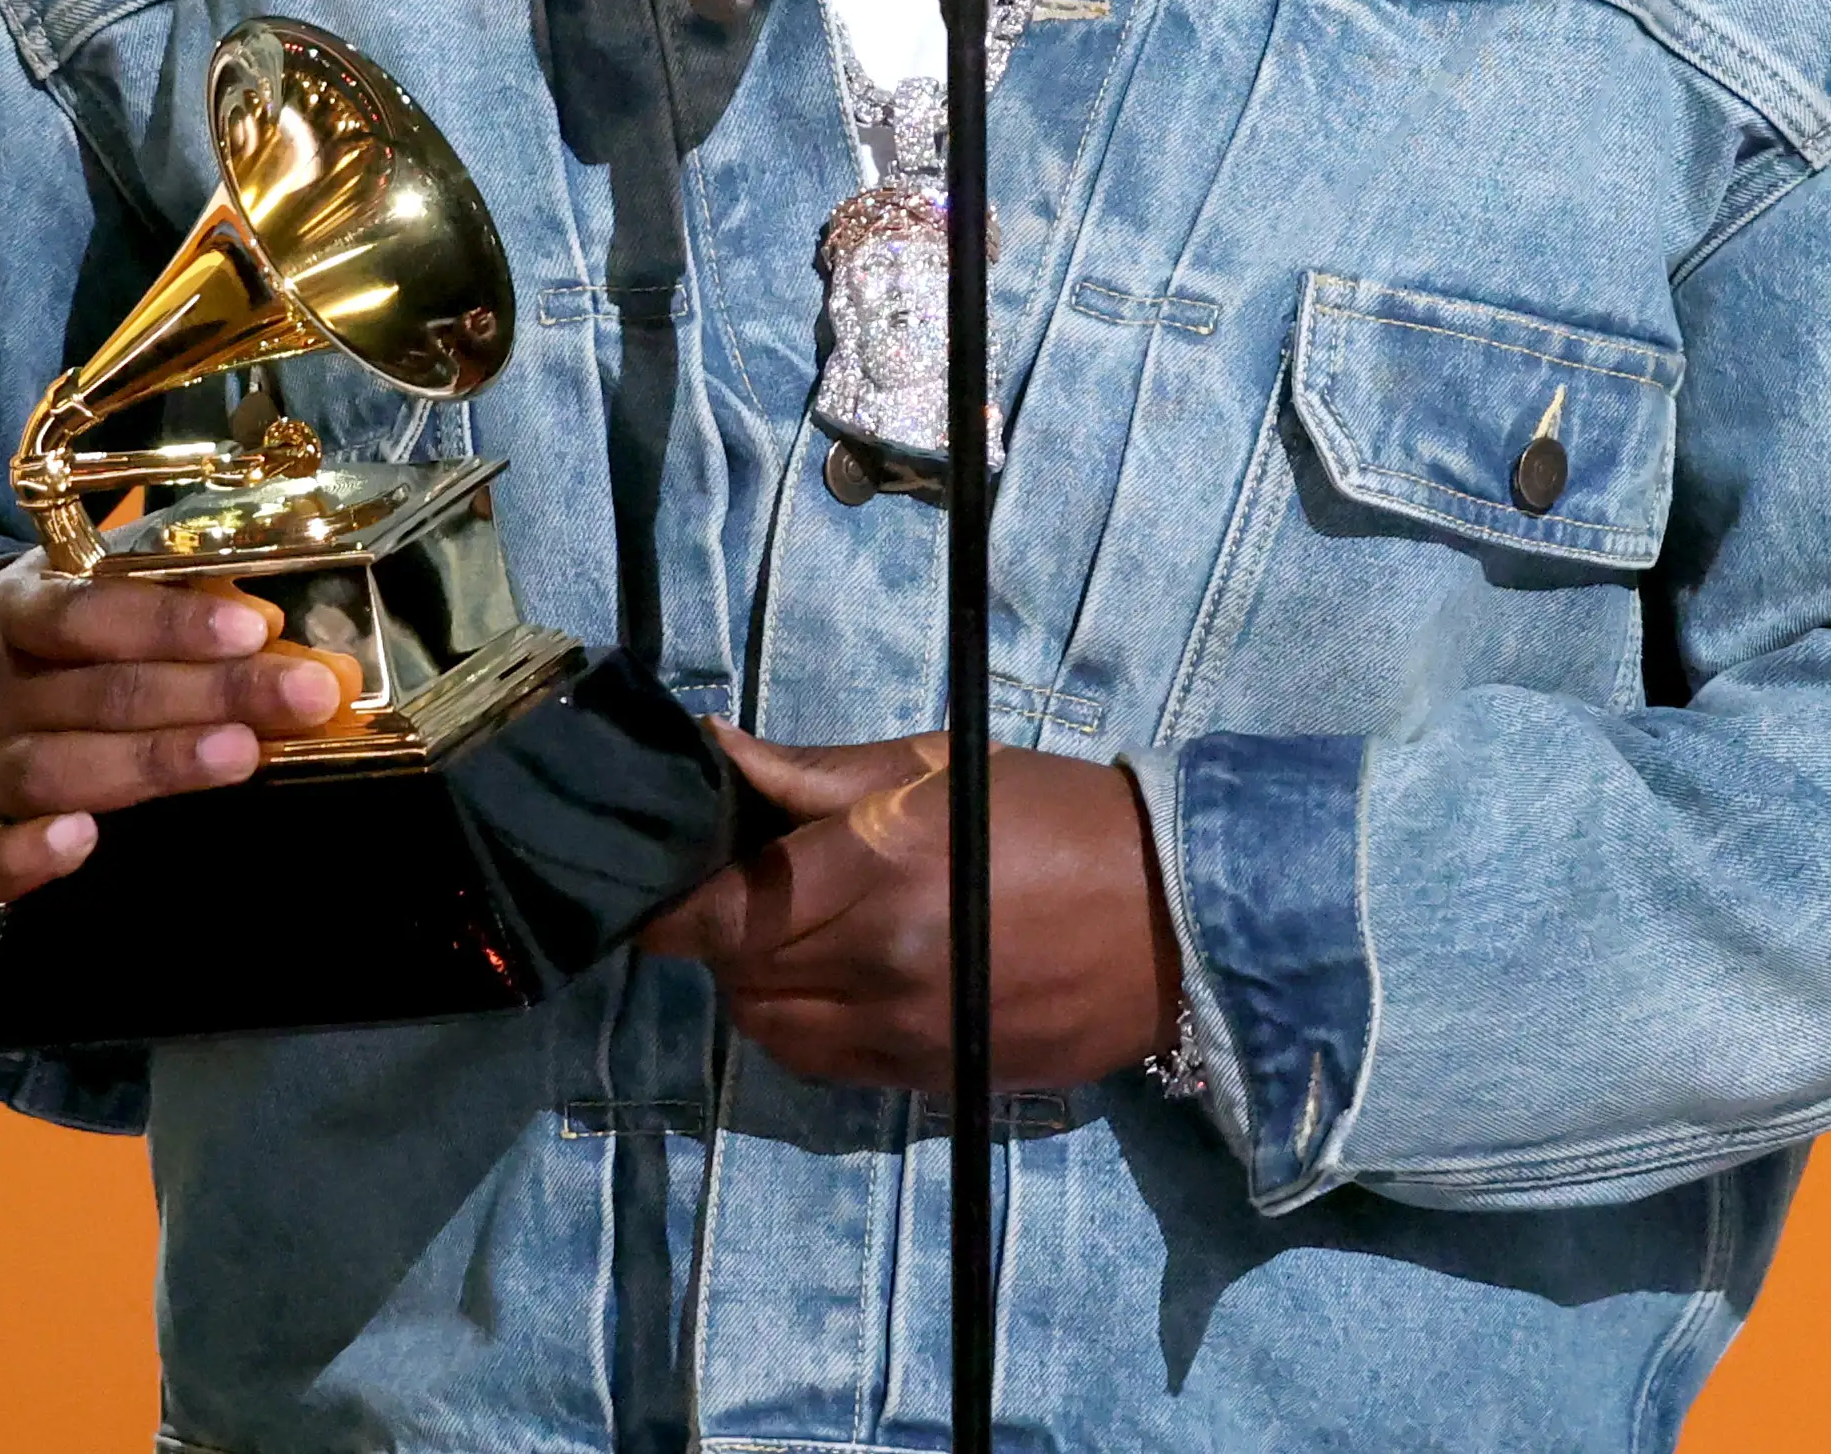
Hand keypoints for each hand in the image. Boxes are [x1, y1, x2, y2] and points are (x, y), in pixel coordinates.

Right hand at [0, 555, 352, 903]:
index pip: (88, 612)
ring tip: (238, 755)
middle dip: (206, 693)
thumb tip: (280, 632)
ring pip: (54, 770)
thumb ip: (170, 603)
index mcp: (13, 612)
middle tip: (301, 695)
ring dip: (150, 764)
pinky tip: (81, 842)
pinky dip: (24, 856)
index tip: (256, 627)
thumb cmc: (34, 639)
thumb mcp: (81, 591)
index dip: (170, 621)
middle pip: (95, 695)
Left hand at [637, 728, 1181, 1096]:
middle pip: (734, 969)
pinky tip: (829, 983)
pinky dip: (797, 1025)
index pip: (720, 910)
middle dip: (719, 930)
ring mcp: (900, 1032)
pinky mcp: (925, 1078)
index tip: (658, 879)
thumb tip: (718, 752)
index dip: (670, 903)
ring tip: (790, 936)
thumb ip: (817, 773)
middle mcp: (876, 960)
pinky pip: (816, 1064)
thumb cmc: (1056, 819)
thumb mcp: (938, 768)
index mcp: (877, 866)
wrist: (1171, 921)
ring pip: (765, 1026)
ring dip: (755, 981)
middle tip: (745, 888)